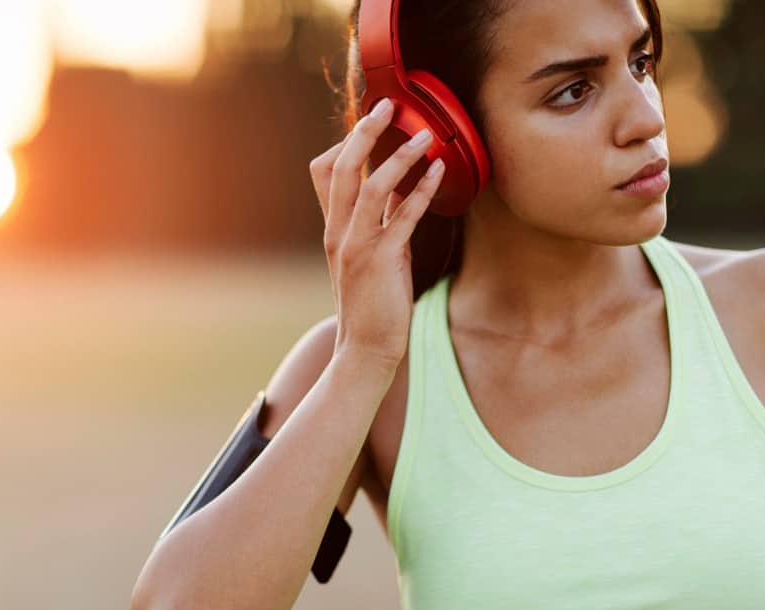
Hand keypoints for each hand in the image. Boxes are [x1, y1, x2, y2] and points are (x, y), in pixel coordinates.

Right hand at [308, 97, 444, 367]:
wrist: (365, 349)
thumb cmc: (373, 305)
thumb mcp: (373, 256)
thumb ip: (382, 222)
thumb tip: (401, 189)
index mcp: (333, 229)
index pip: (326, 171)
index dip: (346, 142)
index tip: (372, 123)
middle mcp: (339, 232)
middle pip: (343, 167)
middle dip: (366, 132)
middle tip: (389, 105)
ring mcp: (357, 246)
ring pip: (371, 186)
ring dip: (400, 155)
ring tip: (425, 135)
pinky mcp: (381, 262)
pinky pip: (402, 217)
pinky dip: (421, 190)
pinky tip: (438, 172)